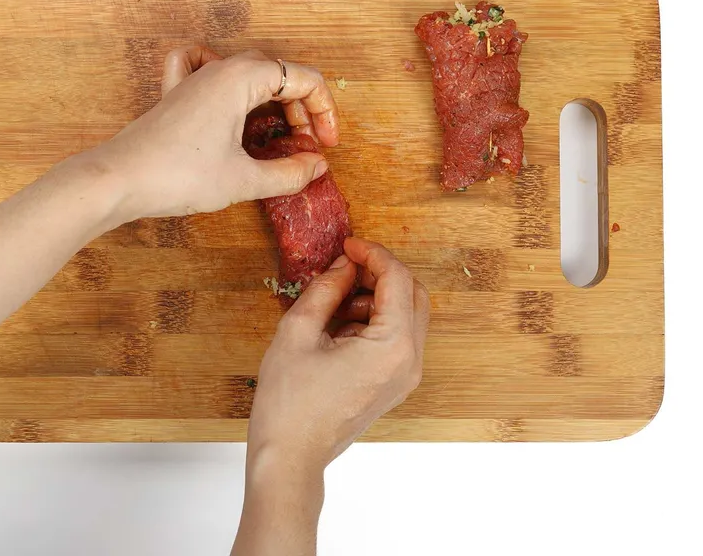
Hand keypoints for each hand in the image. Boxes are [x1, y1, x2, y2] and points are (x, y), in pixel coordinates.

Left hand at [92, 46, 339, 221]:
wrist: (119, 180)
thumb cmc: (179, 175)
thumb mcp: (244, 179)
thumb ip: (289, 173)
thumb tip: (316, 167)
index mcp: (242, 77)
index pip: (304, 80)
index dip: (324, 112)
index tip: (326, 147)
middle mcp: (220, 68)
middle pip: (279, 75)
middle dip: (301, 109)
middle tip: (305, 148)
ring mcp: (195, 79)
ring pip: (249, 74)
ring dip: (272, 102)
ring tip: (278, 138)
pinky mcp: (177, 95)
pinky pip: (207, 70)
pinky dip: (228, 83)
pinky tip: (230, 101)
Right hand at [247, 237, 429, 473]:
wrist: (290, 457)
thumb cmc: (289, 402)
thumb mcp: (298, 331)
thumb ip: (326, 289)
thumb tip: (343, 266)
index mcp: (393, 345)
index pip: (397, 279)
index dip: (372, 254)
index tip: (347, 245)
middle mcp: (410, 361)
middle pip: (413, 294)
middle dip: (380, 273)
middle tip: (345, 266)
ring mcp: (406, 376)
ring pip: (407, 316)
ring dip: (377, 297)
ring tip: (335, 302)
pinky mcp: (395, 384)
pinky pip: (397, 338)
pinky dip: (376, 321)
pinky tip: (340, 326)